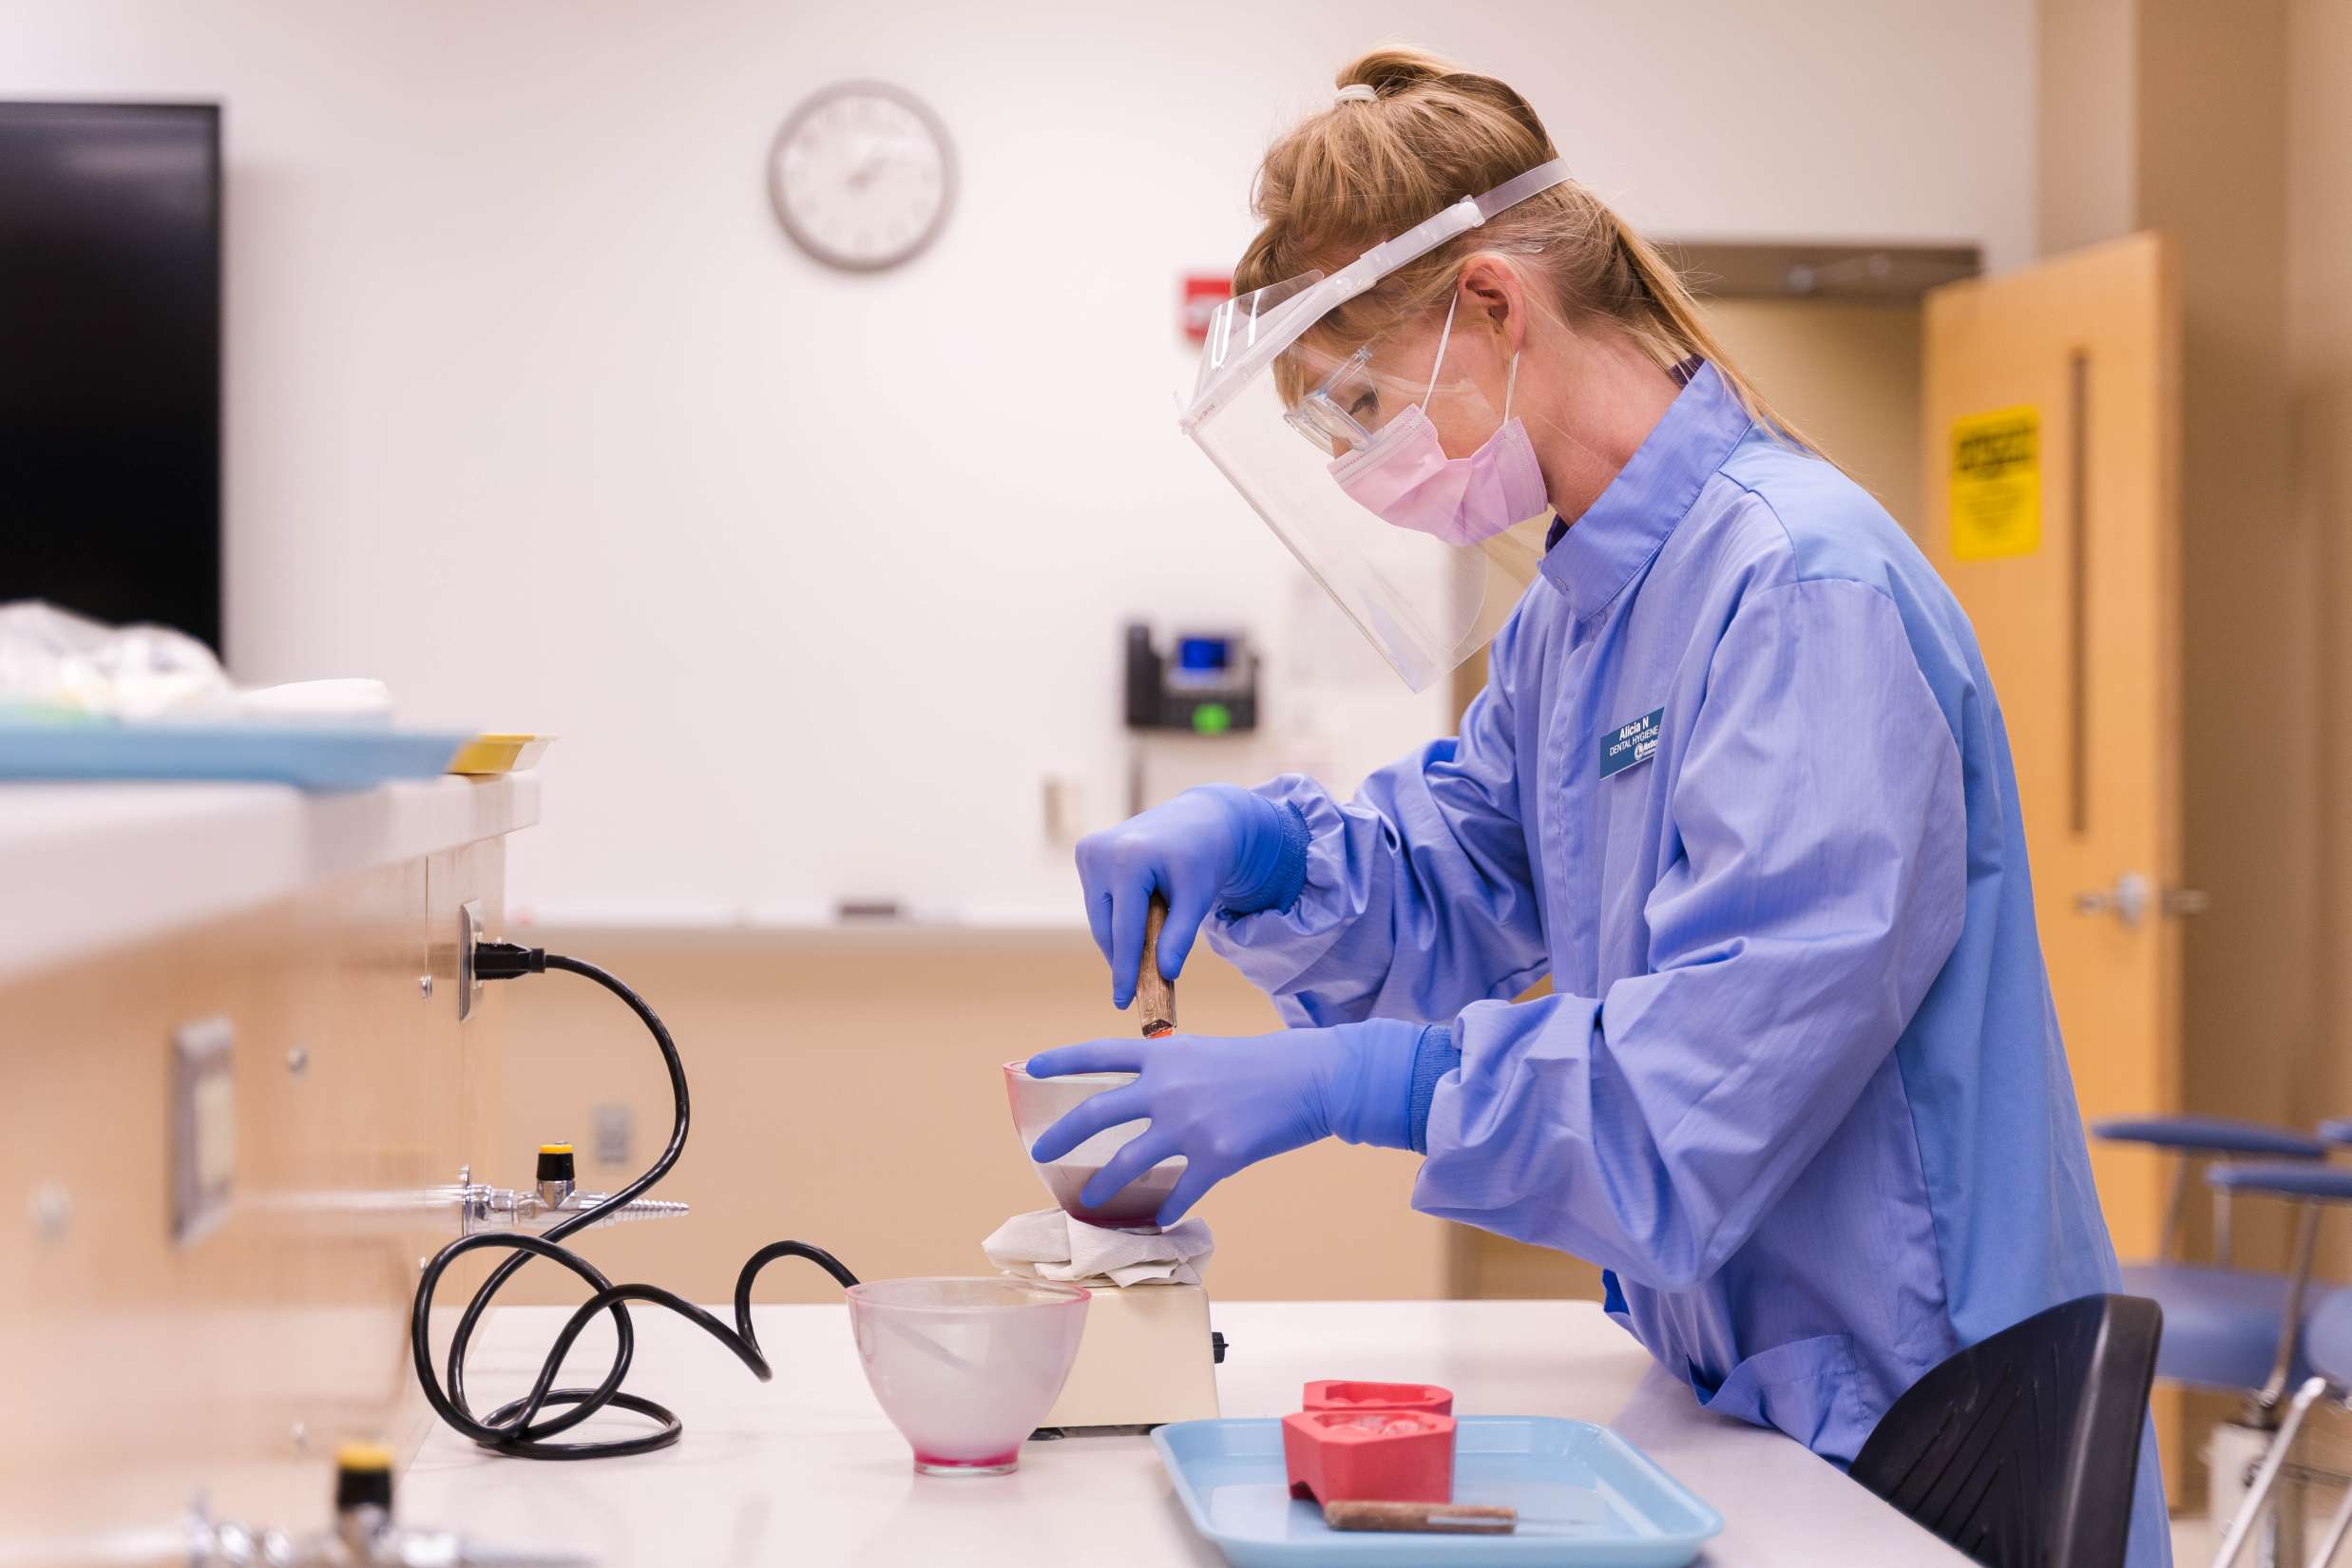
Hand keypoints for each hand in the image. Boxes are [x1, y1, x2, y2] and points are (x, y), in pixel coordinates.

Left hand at [1025, 1019, 1427, 1225]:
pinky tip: (1160, 1221)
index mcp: (1164, 1056)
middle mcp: (1167, 1089)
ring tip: (1089, 1202)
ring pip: (1127, 1163)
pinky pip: (1180, 1194)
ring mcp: (1188, 1125)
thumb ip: (1172, 1068)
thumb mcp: (1207, 1051)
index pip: (1098, 1053)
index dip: (1060, 1059)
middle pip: (1096, 1113)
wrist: (1312, 1078)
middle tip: (1039, 1151)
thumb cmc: (1264, 1062)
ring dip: (1104, 1186)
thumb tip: (1146, 1087)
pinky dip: (1167, 1210)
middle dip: (1061, 1136)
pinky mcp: (1216, 1158)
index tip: (1030, 1066)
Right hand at [1075, 786, 1286, 1008]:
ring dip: (1119, 939)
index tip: (1123, 1003)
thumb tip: (1166, 974)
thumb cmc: (1205, 857)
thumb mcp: (1199, 897)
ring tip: (1143, 958)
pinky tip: (1138, 926)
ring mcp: (1089, 850)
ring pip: (1099, 917)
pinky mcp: (1086, 852)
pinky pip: (1099, 902)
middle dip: (1122, 958)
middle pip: (1107, 926)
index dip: (1125, 970)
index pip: (1124, 930)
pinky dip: (1116, 919)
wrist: (1202, 818)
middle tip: (1136, 993)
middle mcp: (1100, 851)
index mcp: (1128, 859)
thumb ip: (1181, 935)